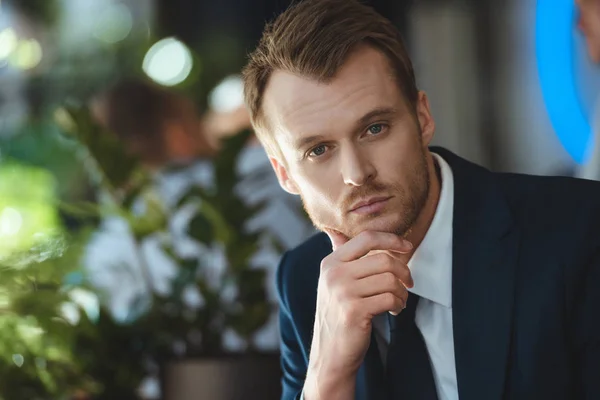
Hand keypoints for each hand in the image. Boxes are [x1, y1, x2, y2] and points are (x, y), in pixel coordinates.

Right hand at [303, 230, 412, 398]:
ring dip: (402, 292)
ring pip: (390, 280)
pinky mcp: (353, 311)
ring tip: (399, 300)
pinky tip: (394, 310)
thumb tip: (336, 232)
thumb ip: (339, 257)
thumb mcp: (332, 282)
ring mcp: (342, 292)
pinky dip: (399, 304)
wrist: (330, 354)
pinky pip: (390, 298)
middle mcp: (334, 274)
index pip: (366, 238)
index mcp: (330, 263)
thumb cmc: (338, 316)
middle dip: (403, 272)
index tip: (406, 246)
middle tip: (408, 283)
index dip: (391, 239)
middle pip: (383, 259)